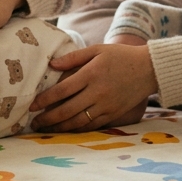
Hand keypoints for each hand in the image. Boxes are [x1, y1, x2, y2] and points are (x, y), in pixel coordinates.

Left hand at [30, 44, 157, 131]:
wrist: (149, 69)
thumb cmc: (121, 56)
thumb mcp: (97, 50)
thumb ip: (74, 57)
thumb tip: (52, 64)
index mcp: (91, 74)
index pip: (62, 90)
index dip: (45, 100)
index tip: (33, 105)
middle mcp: (97, 92)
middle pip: (67, 110)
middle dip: (48, 119)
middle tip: (34, 123)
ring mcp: (106, 105)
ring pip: (78, 121)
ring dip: (60, 127)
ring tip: (46, 130)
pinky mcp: (113, 113)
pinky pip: (92, 125)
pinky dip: (77, 129)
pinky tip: (66, 130)